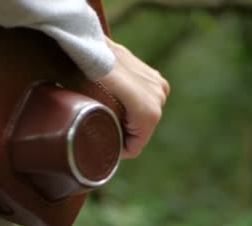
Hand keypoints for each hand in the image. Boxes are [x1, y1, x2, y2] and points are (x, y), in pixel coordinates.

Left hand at [98, 37, 169, 158]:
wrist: (92, 48)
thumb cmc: (91, 81)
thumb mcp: (96, 112)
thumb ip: (108, 133)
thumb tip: (107, 152)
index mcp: (149, 114)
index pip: (135, 148)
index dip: (118, 150)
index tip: (104, 143)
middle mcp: (159, 100)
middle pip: (141, 132)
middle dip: (124, 133)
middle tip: (103, 127)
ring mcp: (160, 87)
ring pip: (144, 117)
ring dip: (129, 119)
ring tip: (110, 112)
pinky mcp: (156, 78)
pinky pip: (147, 101)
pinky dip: (134, 105)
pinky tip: (119, 99)